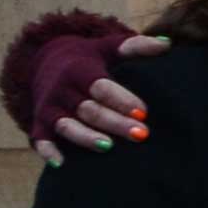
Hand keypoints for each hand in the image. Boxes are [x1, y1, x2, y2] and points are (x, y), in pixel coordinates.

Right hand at [37, 34, 161, 161]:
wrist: (47, 61)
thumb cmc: (88, 58)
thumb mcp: (108, 47)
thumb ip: (135, 46)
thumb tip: (167, 43)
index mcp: (79, 70)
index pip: (101, 87)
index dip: (121, 99)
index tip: (144, 112)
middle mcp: (62, 90)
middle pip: (89, 109)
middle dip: (114, 122)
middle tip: (141, 134)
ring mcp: (49, 108)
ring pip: (66, 125)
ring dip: (86, 137)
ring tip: (108, 146)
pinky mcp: (39, 123)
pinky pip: (40, 139)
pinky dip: (48, 151)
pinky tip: (61, 164)